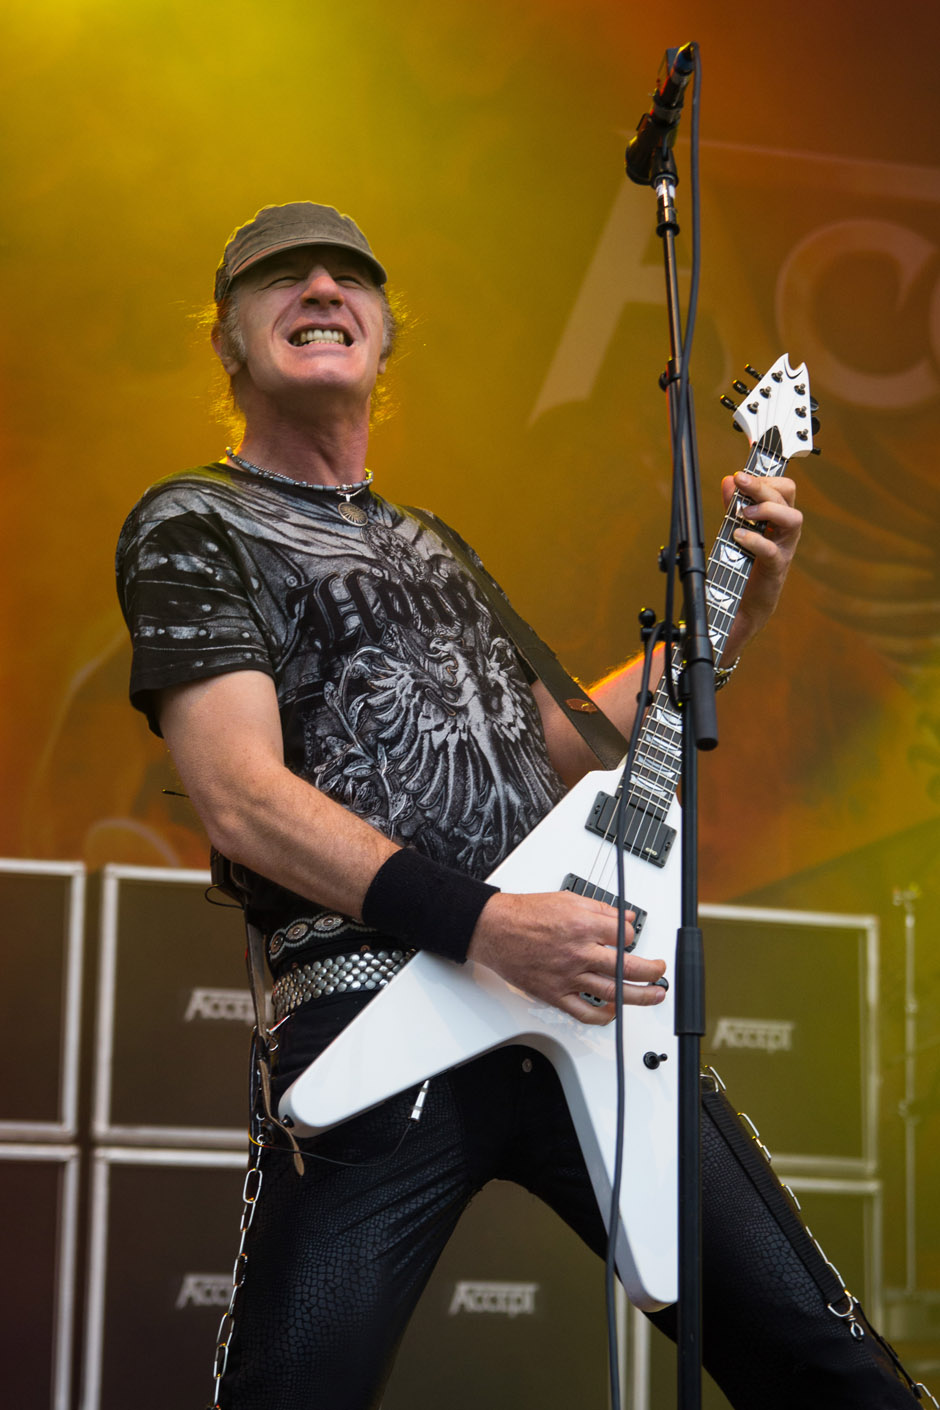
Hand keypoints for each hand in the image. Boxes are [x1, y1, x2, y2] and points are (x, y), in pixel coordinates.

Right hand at [466, 890, 666, 1024]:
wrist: (494, 929)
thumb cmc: (526, 914)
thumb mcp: (568, 899)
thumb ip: (601, 910)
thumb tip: (625, 919)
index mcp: (583, 926)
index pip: (625, 937)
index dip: (633, 937)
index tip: (631, 939)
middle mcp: (579, 953)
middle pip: (627, 967)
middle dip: (652, 971)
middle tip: (660, 971)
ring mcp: (568, 977)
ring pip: (613, 992)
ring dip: (640, 996)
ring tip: (655, 995)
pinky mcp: (555, 994)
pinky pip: (584, 1012)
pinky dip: (604, 1016)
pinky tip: (615, 1013)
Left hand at [722, 470, 801, 658]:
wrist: (739, 609)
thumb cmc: (739, 568)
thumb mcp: (734, 531)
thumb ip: (733, 507)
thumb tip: (729, 480)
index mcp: (775, 520)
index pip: (783, 487)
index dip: (769, 473)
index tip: (746, 464)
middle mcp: (784, 533)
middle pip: (789, 496)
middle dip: (765, 485)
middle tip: (741, 482)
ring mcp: (783, 551)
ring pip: (793, 519)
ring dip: (768, 509)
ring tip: (743, 513)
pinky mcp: (775, 571)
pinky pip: (773, 551)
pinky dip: (755, 540)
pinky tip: (737, 537)